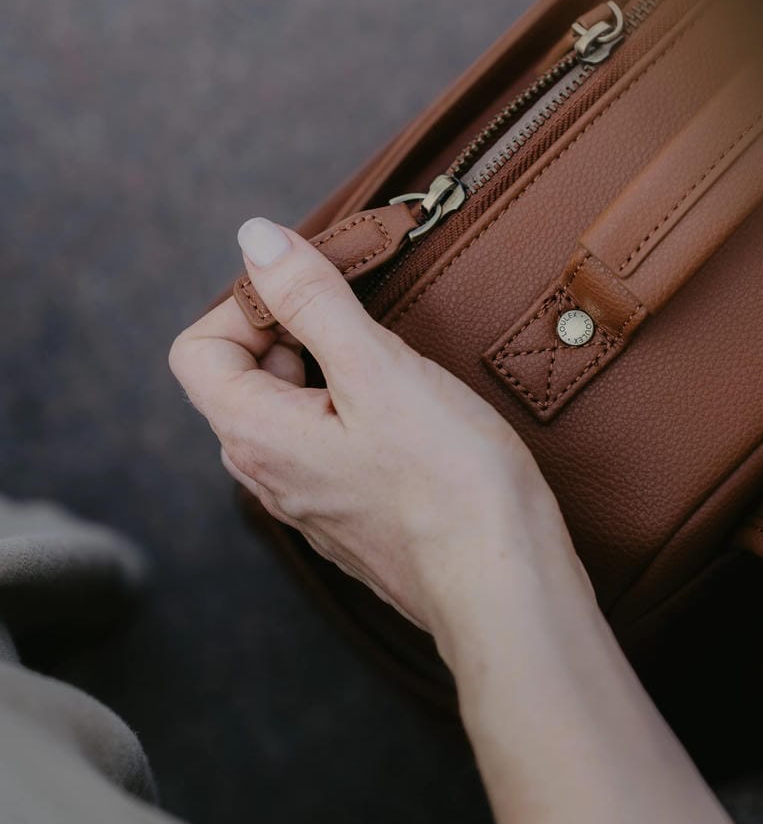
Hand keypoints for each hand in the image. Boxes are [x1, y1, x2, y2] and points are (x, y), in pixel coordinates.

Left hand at [169, 217, 565, 652]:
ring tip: (392, 369)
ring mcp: (308, 503)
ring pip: (289, 413)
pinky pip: (326, 446)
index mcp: (255, 437)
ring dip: (329, 373)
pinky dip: (354, 412)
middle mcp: (267, 477)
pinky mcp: (351, 518)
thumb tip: (256, 239)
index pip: (197, 350)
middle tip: (360, 325)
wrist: (504, 584)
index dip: (247, 307)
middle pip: (241, 378)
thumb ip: (312, 299)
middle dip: (293, 334)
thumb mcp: (378, 368)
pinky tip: (412, 416)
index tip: (312, 295)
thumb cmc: (450, 483)